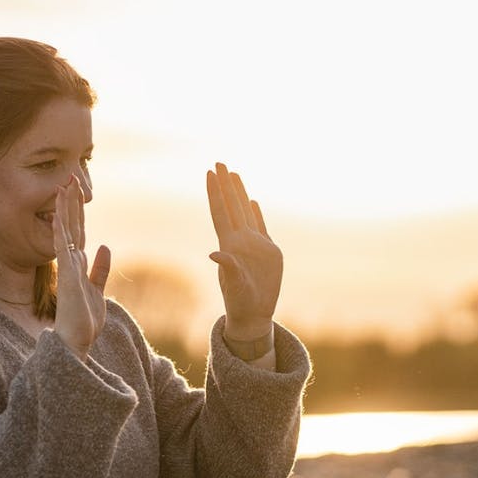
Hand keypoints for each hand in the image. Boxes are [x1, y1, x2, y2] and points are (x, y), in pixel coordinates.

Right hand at [52, 174, 111, 358]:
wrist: (76, 342)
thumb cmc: (85, 321)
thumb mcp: (98, 290)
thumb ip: (100, 269)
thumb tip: (104, 246)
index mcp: (79, 265)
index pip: (79, 231)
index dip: (78, 210)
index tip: (77, 190)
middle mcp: (71, 263)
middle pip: (72, 226)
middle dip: (71, 202)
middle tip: (70, 178)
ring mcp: (68, 268)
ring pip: (65, 232)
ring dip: (64, 209)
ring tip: (63, 187)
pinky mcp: (68, 277)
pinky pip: (63, 248)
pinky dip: (61, 230)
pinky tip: (60, 214)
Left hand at [206, 162, 281, 339]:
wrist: (254, 315)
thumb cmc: (241, 304)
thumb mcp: (234, 287)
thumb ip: (228, 269)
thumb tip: (215, 254)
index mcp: (230, 245)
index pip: (220, 212)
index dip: (215, 192)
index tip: (210, 173)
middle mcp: (240, 241)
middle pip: (231, 206)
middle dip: (225, 184)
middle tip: (218, 162)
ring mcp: (254, 245)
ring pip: (245, 212)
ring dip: (239, 193)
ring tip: (233, 173)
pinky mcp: (268, 252)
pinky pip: (261, 226)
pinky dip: (256, 213)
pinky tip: (253, 201)